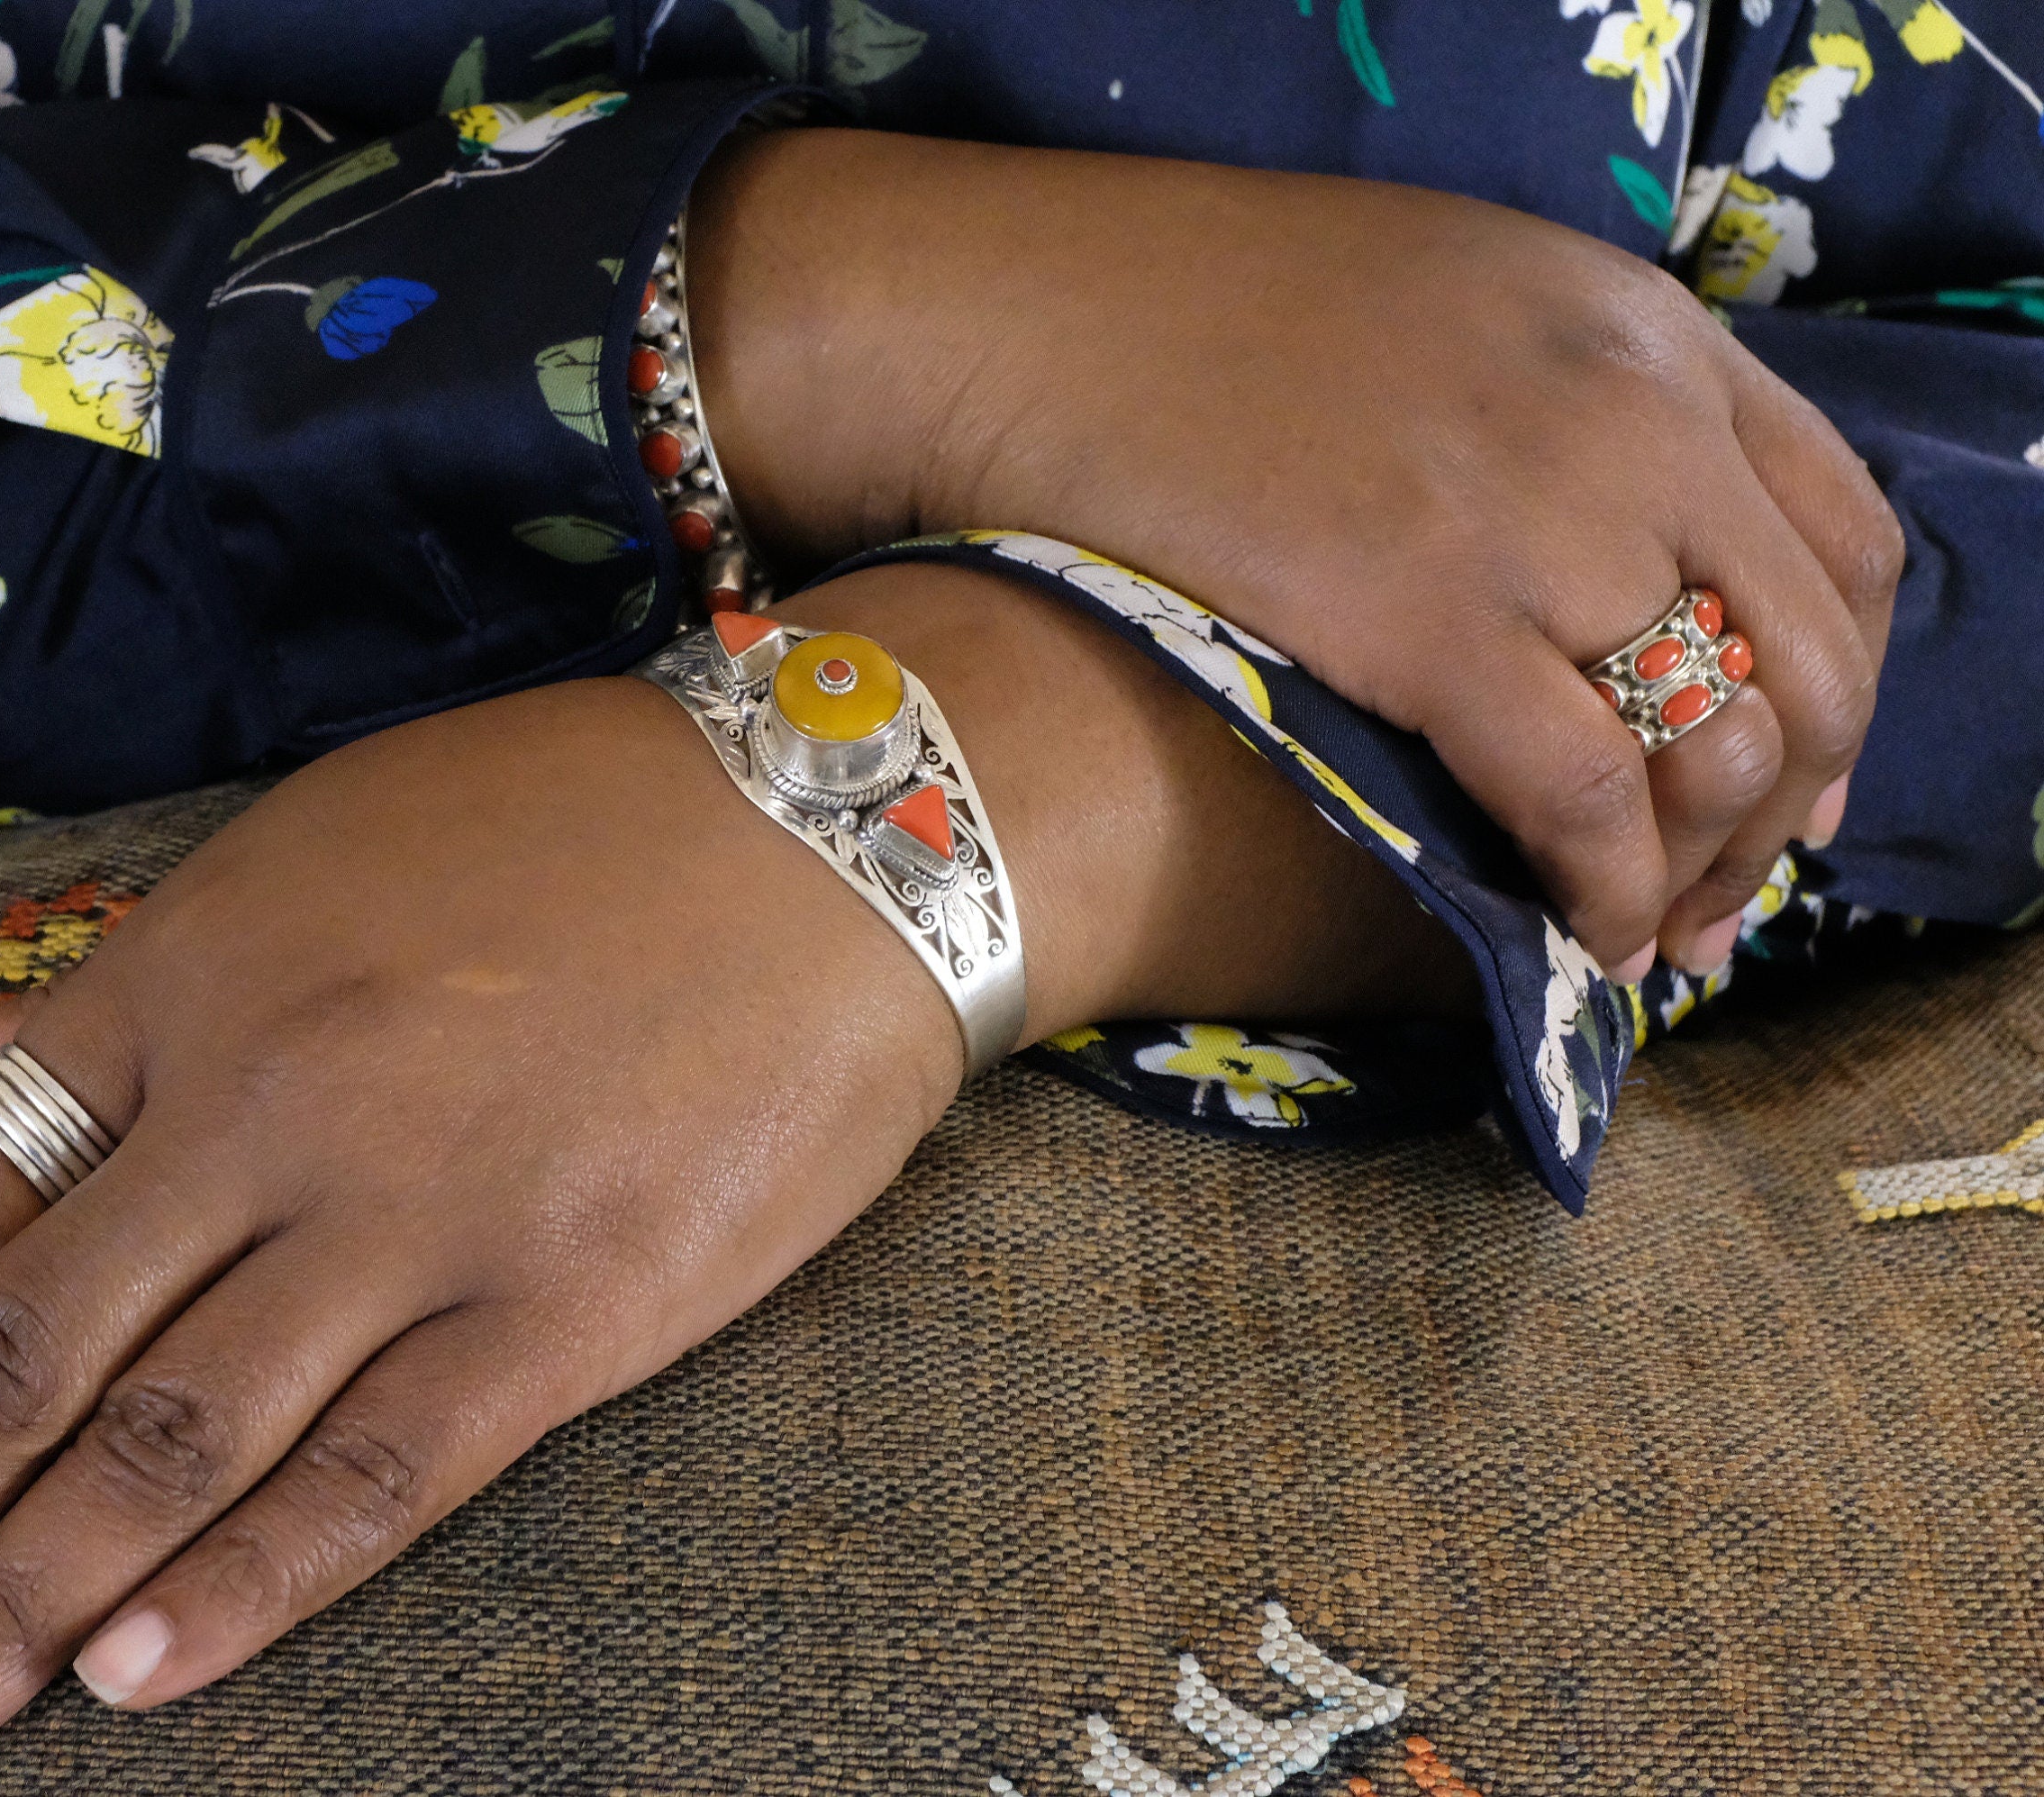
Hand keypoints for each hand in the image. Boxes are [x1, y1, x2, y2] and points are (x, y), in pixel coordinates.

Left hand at [0, 563, 1466, 1777]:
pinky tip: (129, 1677)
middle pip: (29, 1350)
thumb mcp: (302, 854)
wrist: (847, 824)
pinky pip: (377, 1475)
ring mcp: (421, 1214)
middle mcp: (274, 1102)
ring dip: (15, 1597)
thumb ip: (89, 992)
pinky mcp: (569, 1307)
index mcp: (195, 973)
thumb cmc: (571, 827)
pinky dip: (244, 1588)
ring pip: (174, 1439)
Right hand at [693, 129, 1902, 977]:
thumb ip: (1548, 414)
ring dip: (1699, 869)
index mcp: (1640, 327)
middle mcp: (1633, 415)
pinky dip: (1605, 894)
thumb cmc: (1186, 322)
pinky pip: (1589, 799)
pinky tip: (1576, 944)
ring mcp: (1546, 512)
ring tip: (1646, 939)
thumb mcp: (1434, 312)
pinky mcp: (1434, 618)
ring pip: (1717, 744)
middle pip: (1807, 656)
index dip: (1835, 678)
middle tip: (1722, 897)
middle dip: (1779, 809)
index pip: (1837, 533)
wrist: (1023, 323)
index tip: (1790, 767)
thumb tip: (1587, 560)